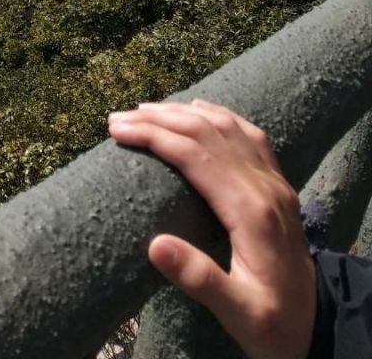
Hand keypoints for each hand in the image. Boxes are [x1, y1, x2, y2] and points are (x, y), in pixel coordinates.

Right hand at [108, 99, 314, 358]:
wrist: (317, 324)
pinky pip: (248, 135)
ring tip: (145, 110)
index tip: (118, 131)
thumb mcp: (238, 313)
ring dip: (184, 113)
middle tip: (118, 119)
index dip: (155, 136)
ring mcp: (275, 182)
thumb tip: (155, 244)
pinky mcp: (278, 185)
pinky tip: (200, 110)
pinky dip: (219, 115)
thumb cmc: (271, 323)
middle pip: (207, 133)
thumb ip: (200, 279)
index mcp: (252, 211)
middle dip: (159, 119)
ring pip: (227, 128)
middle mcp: (265, 186)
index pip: (196, 155)